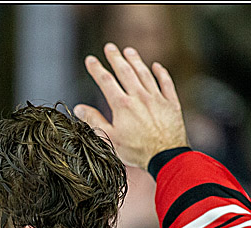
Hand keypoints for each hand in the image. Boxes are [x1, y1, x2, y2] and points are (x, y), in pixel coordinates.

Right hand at [74, 43, 187, 169]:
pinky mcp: (171, 103)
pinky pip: (166, 83)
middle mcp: (139, 97)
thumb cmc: (137, 150)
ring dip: (136, 60)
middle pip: (125, 71)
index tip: (90, 60)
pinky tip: (156, 66)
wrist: (166, 156)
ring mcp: (156, 98)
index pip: (106, 81)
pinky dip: (161, 73)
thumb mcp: (110, 138)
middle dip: (115, 58)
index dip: (96, 69)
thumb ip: (95, 121)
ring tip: (129, 51)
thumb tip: (80, 108)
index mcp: (122, 105)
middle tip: (109, 47)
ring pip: (144, 73)